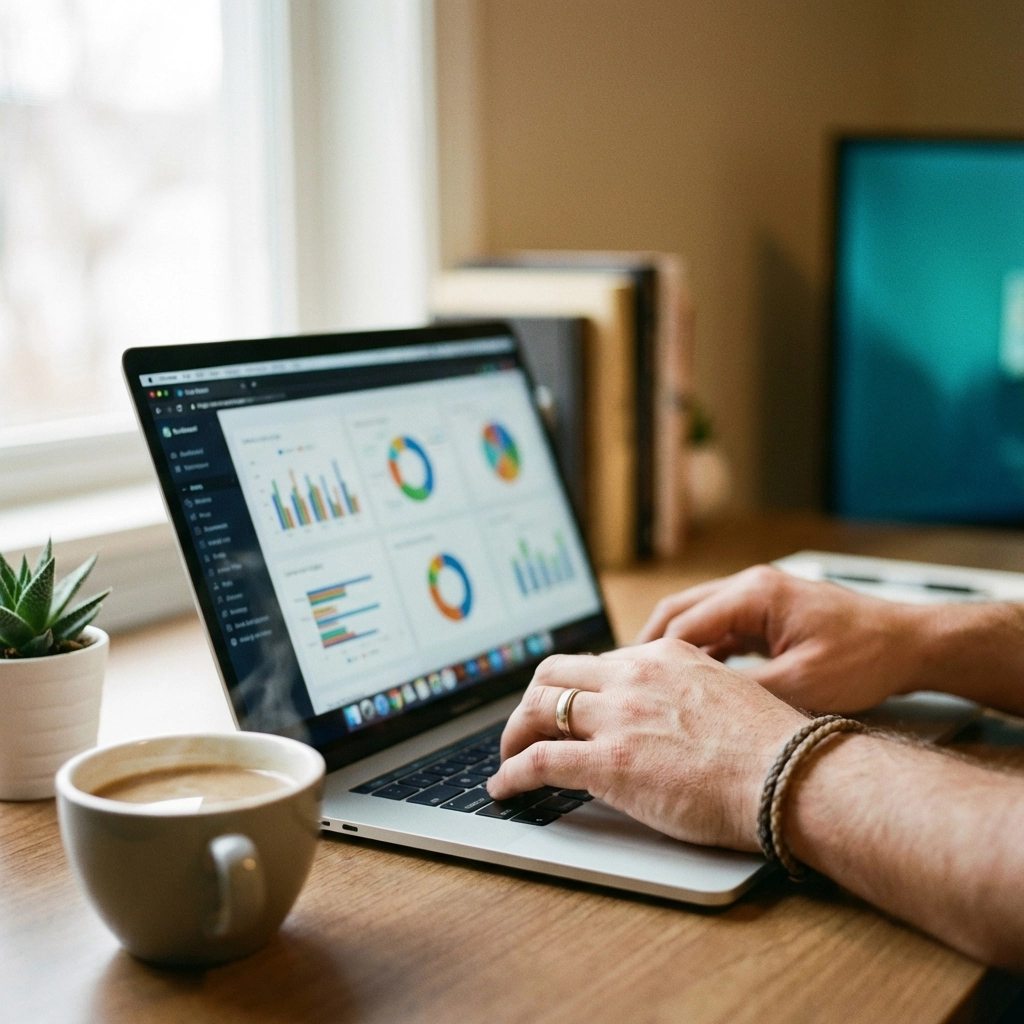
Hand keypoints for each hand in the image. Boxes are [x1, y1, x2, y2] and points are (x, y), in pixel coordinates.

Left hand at [486, 639, 805, 850]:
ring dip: (513, 735)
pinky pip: (538, 761)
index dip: (573, 689)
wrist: (788, 776)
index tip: (566, 708)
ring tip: (508, 757)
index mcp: (662, 655)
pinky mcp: (607, 762)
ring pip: (537, 710)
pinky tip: (504, 788)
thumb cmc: (772, 746)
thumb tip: (667, 710)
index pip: (596, 663)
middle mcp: (633, 677)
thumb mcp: (725, 690)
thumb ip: (686, 690)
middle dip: (532, 700)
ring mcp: (617, 717)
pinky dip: (511, 774)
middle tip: (526, 726)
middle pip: (554, 674)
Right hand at [635, 565, 929, 711]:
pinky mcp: (766, 614)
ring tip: (650, 685)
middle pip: (678, 612)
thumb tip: (695, 705)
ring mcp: (758, 598)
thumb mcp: (800, 685)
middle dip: (649, 647)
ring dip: (672, 650)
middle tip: (625, 681)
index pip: (683, 624)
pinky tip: (689, 682)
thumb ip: (743, 691)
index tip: (632, 686)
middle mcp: (750, 586)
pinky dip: (699, 653)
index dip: (653, 659)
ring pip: (695, 619)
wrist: (910, 645)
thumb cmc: (865, 657)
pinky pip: (718, 629)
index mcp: (754, 593)